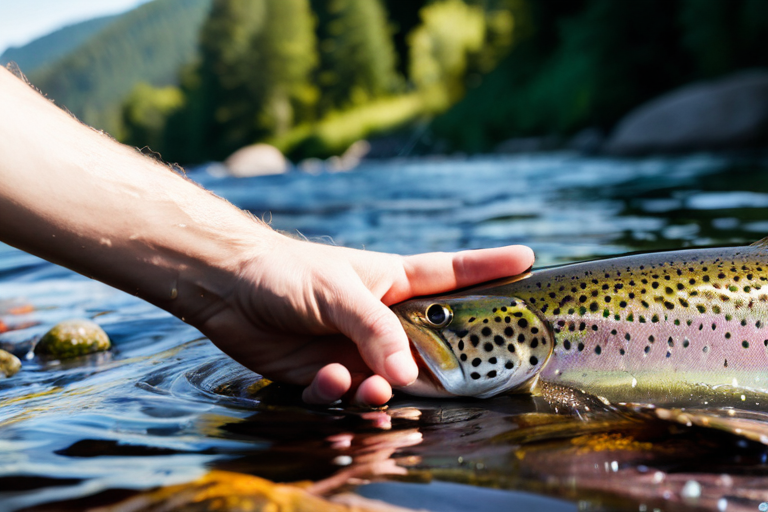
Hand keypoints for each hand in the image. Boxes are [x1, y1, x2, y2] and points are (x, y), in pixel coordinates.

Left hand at [193, 234, 533, 405]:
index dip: (491, 268)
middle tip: (452, 383)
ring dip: (379, 391)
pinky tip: (323, 378)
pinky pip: (345, 396)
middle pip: (430, 347)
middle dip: (439, 369)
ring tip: (363, 385)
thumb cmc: (287, 272)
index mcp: (395, 284)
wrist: (228, 289)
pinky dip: (337, 394)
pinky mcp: (326, 374)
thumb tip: (407, 376)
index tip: (530, 259)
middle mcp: (383, 320)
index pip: (454, 275)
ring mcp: (358, 349)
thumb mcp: (340, 293)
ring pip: (389, 383)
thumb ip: (377, 331)